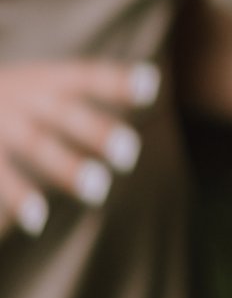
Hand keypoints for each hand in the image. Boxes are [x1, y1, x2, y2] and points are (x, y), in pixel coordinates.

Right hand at [0, 55, 157, 231]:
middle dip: (95, 131)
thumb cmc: (1, 97)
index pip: (82, 76)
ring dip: (66, 167)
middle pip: (62, 114)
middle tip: (129, 154)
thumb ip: (79, 86)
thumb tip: (150, 82)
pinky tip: (37, 221)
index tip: (151, 84)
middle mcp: (16, 98)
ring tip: (99, 189)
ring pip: (35, 144)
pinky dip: (19, 196)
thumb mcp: (32, 82)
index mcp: (37, 80)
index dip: (114, 79)